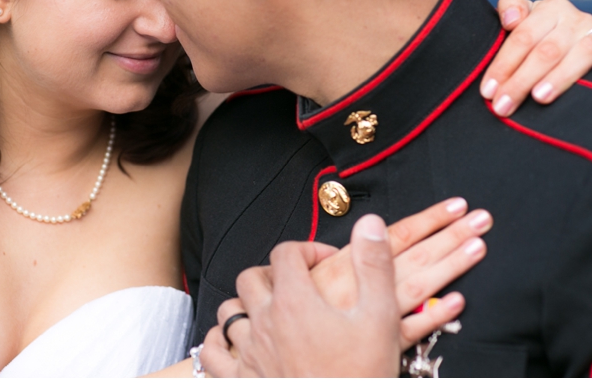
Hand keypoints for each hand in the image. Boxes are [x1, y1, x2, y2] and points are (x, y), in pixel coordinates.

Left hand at [201, 204, 488, 376]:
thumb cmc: (359, 376)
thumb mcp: (379, 316)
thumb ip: (374, 265)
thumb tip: (370, 224)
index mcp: (294, 302)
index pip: (286, 252)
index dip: (307, 250)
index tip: (324, 263)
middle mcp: (264, 323)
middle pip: (252, 277)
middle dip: (273, 273)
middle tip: (296, 284)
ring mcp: (249, 353)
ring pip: (229, 312)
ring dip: (246, 305)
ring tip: (269, 310)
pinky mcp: (240, 380)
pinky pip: (212, 353)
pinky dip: (219, 342)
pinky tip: (235, 343)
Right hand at [308, 197, 489, 348]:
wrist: (282, 358)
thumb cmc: (292, 316)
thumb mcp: (305, 276)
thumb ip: (340, 254)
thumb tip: (368, 227)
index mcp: (348, 265)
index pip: (397, 235)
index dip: (428, 219)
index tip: (456, 205)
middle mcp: (364, 287)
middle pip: (416, 255)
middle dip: (451, 234)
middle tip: (482, 218)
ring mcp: (374, 317)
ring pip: (419, 285)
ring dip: (451, 264)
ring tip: (479, 246)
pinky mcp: (378, 345)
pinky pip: (411, 329)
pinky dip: (434, 315)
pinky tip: (457, 302)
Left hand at [481, 0, 591, 116]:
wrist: (566, 34)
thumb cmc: (536, 32)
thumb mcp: (520, 16)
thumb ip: (511, 8)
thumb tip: (511, 20)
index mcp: (550, 8)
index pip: (522, 37)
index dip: (503, 65)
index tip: (488, 92)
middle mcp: (578, 19)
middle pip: (548, 50)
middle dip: (522, 80)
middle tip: (503, 106)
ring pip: (585, 53)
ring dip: (562, 76)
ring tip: (540, 98)